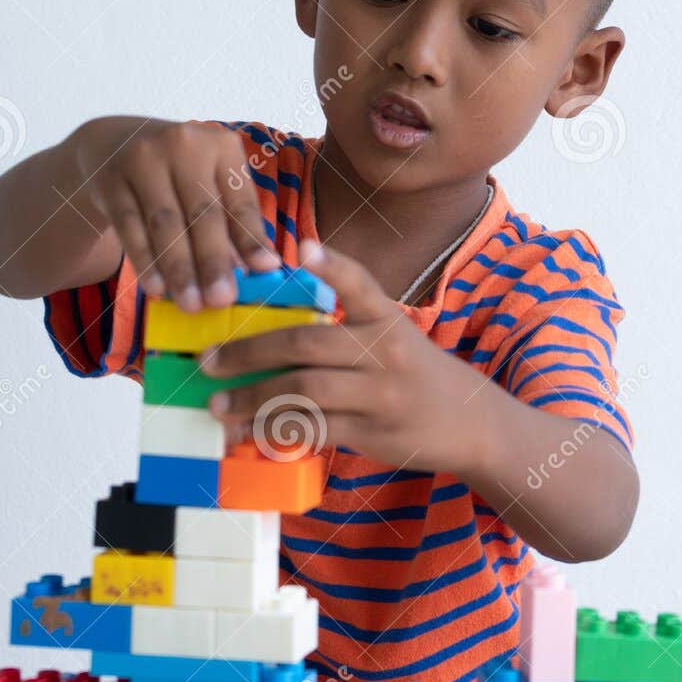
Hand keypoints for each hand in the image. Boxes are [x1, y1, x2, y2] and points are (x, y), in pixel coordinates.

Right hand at [65, 117, 278, 308]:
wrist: (114, 143)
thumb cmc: (179, 173)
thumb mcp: (210, 182)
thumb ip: (233, 222)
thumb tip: (257, 272)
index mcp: (222, 146)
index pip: (241, 200)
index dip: (252, 237)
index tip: (266, 270)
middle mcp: (184, 145)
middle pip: (203, 213)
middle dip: (214, 261)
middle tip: (222, 300)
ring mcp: (143, 160)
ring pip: (166, 224)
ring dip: (180, 269)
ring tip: (191, 304)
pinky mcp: (111, 180)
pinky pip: (130, 227)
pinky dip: (145, 261)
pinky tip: (156, 288)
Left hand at [199, 240, 503, 471]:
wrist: (472, 423)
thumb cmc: (414, 373)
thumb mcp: (393, 337)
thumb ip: (344, 327)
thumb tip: (269, 332)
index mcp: (387, 318)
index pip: (359, 283)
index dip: (330, 265)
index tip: (300, 249)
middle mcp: (385, 351)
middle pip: (308, 343)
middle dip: (250, 351)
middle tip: (209, 359)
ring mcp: (381, 394)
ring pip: (304, 390)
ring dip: (253, 398)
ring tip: (218, 404)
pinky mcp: (374, 432)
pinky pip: (315, 429)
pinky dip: (276, 430)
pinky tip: (250, 431)